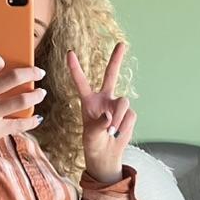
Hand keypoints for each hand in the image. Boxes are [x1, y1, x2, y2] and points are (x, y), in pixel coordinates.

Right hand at [0, 52, 45, 195]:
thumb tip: (1, 78)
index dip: (1, 60)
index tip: (7, 65)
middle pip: (15, 77)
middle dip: (33, 73)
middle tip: (39, 73)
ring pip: (23, 99)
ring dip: (37, 95)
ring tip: (41, 93)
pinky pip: (20, 123)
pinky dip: (32, 121)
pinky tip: (37, 119)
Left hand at [67, 43, 136, 183]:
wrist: (106, 156)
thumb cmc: (93, 144)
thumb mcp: (90, 135)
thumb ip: (98, 124)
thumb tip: (110, 115)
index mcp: (88, 101)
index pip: (81, 82)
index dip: (75, 68)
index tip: (69, 53)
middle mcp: (103, 99)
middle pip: (111, 75)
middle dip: (116, 59)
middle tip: (122, 43)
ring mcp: (117, 105)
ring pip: (123, 103)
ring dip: (119, 118)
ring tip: (111, 131)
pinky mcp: (129, 113)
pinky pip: (130, 116)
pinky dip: (124, 126)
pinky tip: (119, 132)